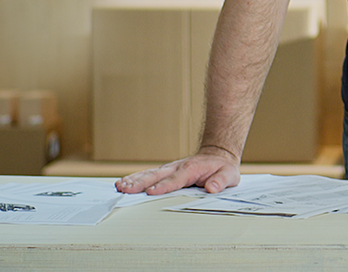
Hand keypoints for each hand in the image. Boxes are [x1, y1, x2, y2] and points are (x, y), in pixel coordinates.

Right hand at [115, 146, 240, 194]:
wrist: (217, 155)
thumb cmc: (221, 168)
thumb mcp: (229, 174)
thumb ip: (220, 181)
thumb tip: (212, 187)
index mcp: (190, 170)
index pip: (175, 180)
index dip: (163, 186)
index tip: (150, 192)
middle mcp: (177, 168)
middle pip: (155, 176)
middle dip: (139, 182)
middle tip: (125, 189)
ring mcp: (169, 169)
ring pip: (149, 174)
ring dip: (134, 180)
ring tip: (119, 186)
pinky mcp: (165, 172)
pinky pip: (148, 175)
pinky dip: (135, 178)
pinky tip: (123, 184)